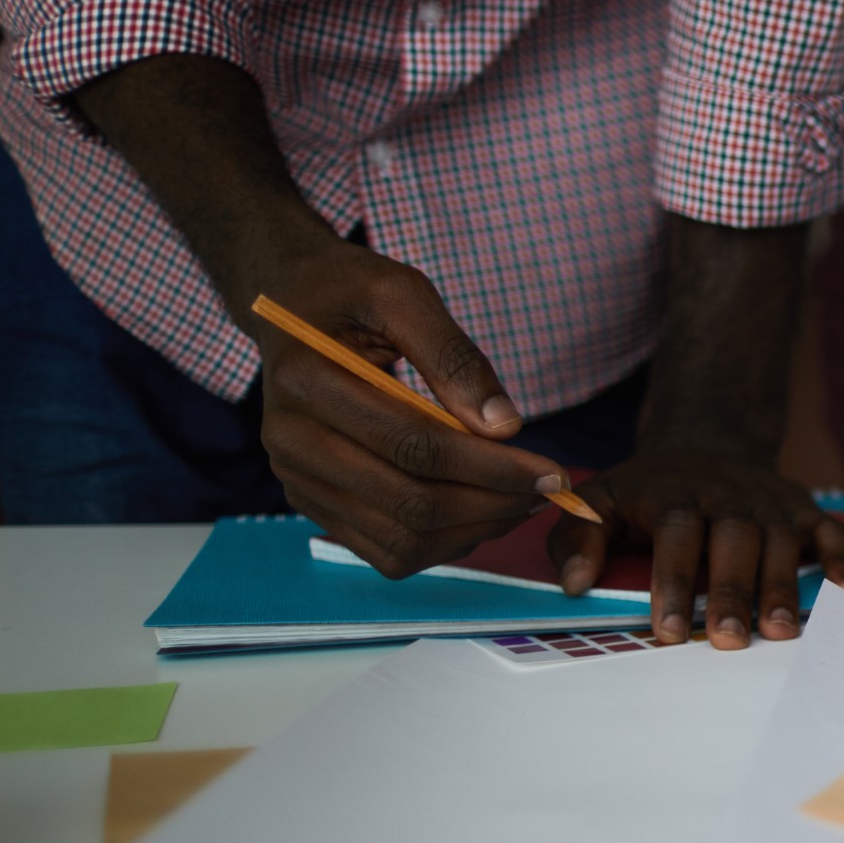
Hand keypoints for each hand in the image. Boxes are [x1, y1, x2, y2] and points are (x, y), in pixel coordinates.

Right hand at [246, 237, 567, 575]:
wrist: (290, 306)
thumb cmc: (351, 293)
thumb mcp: (404, 294)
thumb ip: (456, 357)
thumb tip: (505, 427)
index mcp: (306, 382)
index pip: (415, 446)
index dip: (493, 467)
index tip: (553, 472)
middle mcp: (290, 442)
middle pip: (410, 502)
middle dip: (493, 504)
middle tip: (548, 490)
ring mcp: (296, 479)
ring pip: (400, 540)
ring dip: (473, 530)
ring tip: (521, 501)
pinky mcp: (310, 501)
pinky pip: (385, 549)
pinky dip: (442, 543)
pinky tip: (480, 512)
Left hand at [555, 451, 843, 649]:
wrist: (707, 441)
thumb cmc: (648, 490)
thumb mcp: (599, 500)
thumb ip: (578, 538)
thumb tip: (574, 584)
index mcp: (674, 493)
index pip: (676, 533)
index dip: (673, 581)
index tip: (669, 630)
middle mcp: (727, 496)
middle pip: (734, 538)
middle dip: (733, 590)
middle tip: (729, 638)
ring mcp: (770, 502)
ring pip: (781, 540)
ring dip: (783, 585)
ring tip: (781, 631)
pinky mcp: (804, 509)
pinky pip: (829, 531)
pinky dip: (842, 560)